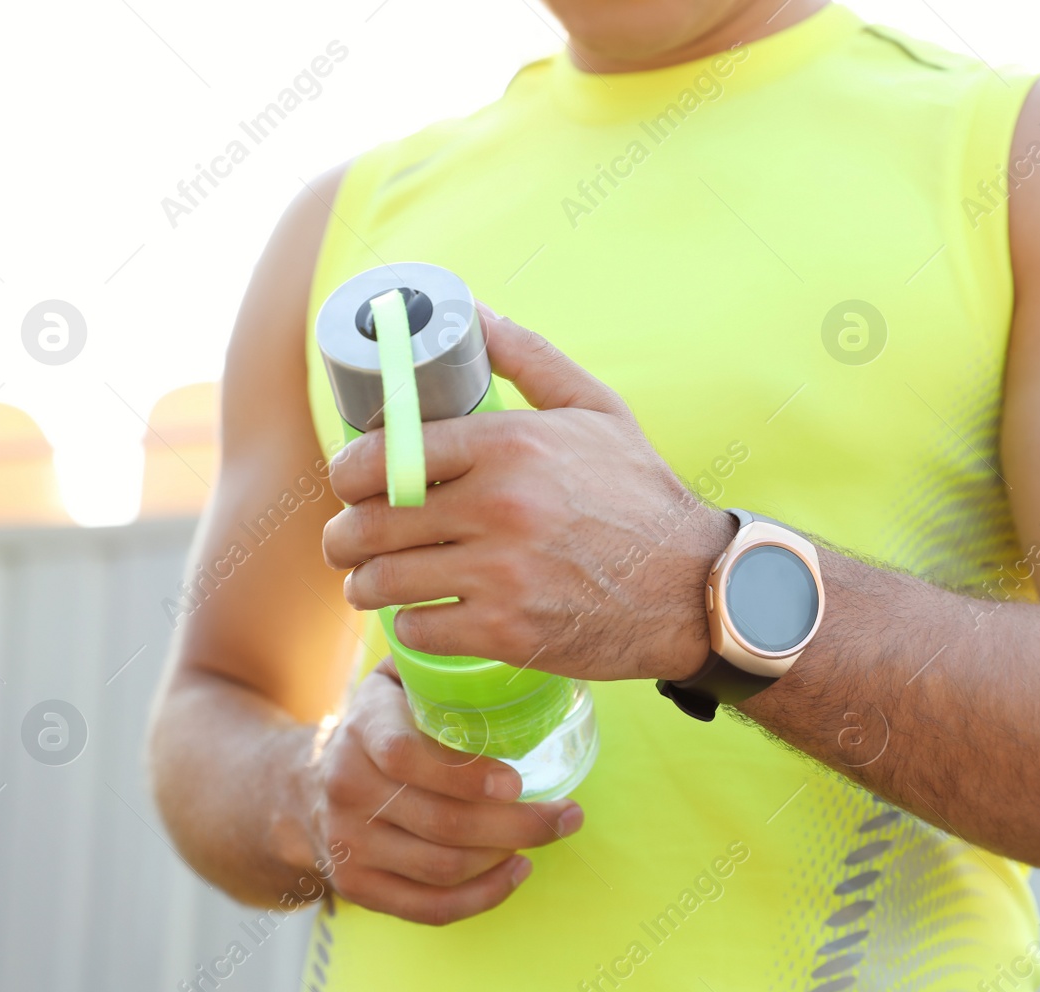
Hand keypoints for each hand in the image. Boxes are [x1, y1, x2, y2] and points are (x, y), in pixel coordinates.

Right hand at [297, 660, 582, 924]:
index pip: (406, 755)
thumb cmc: (376, 725)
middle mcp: (346, 789)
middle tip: (569, 813)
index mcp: (361, 730)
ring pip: (442, 866)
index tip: (518, 779)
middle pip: (442, 822)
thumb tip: (508, 646)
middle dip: (520, 823)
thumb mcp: (391, 681)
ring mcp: (348, 843)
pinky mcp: (355, 886)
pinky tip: (516, 871)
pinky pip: (428, 907)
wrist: (299, 786)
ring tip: (549, 834)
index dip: (466, 774)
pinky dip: (482, 897)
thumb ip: (433, 665)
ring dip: (508, 856)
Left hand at [321, 307, 732, 681]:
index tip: (346, 483)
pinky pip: (416, 631)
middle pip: (369, 523)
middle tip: (348, 541)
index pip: (383, 454)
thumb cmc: (642, 495)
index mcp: (510, 445)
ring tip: (373, 581)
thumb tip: (474, 312)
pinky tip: (425, 614)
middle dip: (344, 536)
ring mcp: (500, 574)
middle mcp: (499, 507)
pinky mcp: (507, 632)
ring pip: (382, 581)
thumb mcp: (597, 409)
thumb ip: (530, 359)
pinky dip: (411, 625)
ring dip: (367, 584)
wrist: (695, 587)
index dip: (346, 473)